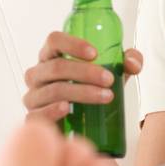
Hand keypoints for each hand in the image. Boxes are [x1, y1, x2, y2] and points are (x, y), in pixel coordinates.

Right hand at [22, 31, 143, 123]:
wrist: (83, 125)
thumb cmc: (92, 90)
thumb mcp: (112, 73)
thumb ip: (127, 63)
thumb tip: (132, 62)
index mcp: (52, 56)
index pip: (55, 40)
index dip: (72, 44)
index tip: (95, 53)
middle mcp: (38, 73)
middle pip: (56, 67)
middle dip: (85, 72)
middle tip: (108, 79)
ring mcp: (33, 96)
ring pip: (53, 90)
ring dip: (80, 92)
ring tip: (105, 96)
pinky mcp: (32, 118)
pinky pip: (38, 114)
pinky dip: (52, 110)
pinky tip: (66, 109)